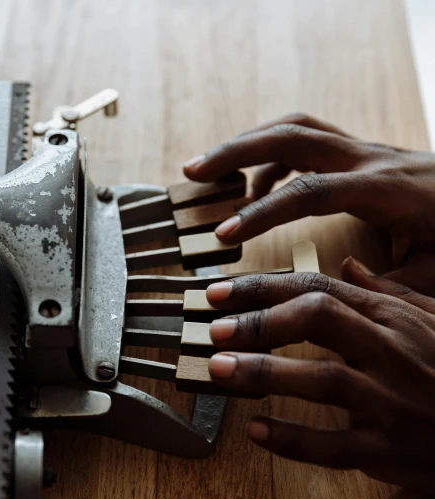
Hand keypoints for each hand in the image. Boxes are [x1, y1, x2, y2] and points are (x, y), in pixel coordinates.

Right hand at [183, 113, 434, 294]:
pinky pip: (306, 138)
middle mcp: (369, 158)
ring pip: (294, 127)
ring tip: (208, 167)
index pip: (311, 191)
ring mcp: (364, 149)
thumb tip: (336, 286)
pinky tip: (256, 187)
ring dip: (246, 143)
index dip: (264, 210)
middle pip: (292, 137)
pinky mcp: (360, 151)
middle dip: (236, 151)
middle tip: (194, 171)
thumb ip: (389, 285)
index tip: (227, 233)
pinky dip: (271, 157)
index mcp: (385, 189)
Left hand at [204, 258, 434, 493]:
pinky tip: (257, 431)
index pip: (319, 290)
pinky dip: (292, 439)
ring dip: (264, 373)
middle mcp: (393, 354)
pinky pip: (334, 446)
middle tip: (215, 327)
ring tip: (219, 369)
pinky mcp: (391, 451)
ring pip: (322, 380)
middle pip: (318, 320)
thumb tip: (349, 267)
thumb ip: (389, 295)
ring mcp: (392, 404)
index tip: (221, 292)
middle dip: (260, 321)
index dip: (264, 287)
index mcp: (395, 320)